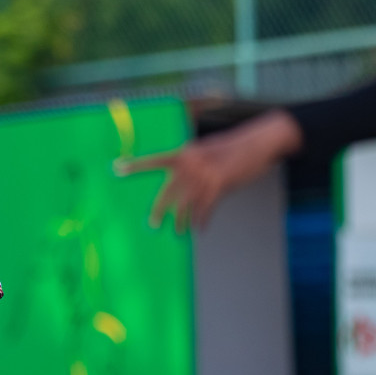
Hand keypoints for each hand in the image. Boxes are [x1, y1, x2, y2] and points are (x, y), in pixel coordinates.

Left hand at [117, 109, 303, 231]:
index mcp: (185, 152)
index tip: (116, 168)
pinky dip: (202, 220)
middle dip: (159, 210)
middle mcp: (191, 163)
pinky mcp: (219, 184)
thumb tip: (183, 184)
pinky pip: (205, 209)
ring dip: (181, 221)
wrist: (259, 142)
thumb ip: (193, 164)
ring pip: (185, 205)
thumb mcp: (208, 149)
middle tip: (153, 224)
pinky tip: (200, 228)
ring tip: (178, 232)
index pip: (155, 160)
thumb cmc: (234, 147)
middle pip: (168, 192)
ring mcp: (204, 174)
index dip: (135, 165)